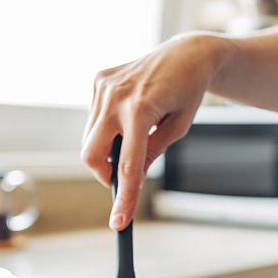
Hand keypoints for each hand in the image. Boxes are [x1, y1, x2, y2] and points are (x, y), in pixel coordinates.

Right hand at [81, 33, 226, 229]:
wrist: (186, 54)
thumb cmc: (187, 93)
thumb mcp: (177, 129)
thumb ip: (151, 153)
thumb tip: (129, 178)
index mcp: (142, 109)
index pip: (128, 165)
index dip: (123, 198)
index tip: (119, 223)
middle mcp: (117, 96)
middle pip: (91, 154)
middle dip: (103, 174)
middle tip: (121, 179)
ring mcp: (104, 86)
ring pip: (90, 138)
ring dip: (107, 148)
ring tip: (134, 135)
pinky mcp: (99, 79)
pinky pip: (94, 118)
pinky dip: (107, 127)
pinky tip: (128, 114)